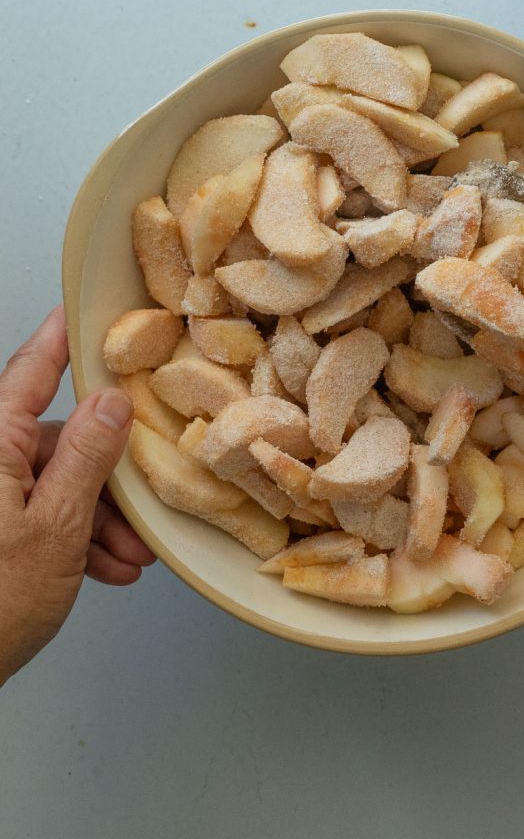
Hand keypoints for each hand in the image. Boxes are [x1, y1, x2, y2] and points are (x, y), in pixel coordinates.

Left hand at [0, 307, 154, 684]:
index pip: (28, 374)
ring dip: (95, 518)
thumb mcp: (56, 526)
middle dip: (104, 479)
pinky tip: (100, 567)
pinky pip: (39, 514)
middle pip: (57, 442)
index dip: (58, 341)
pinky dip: (73, 538)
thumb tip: (111, 404)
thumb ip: (87, 458)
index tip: (77, 311)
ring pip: (54, 484)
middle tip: (138, 512)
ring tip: (123, 557)